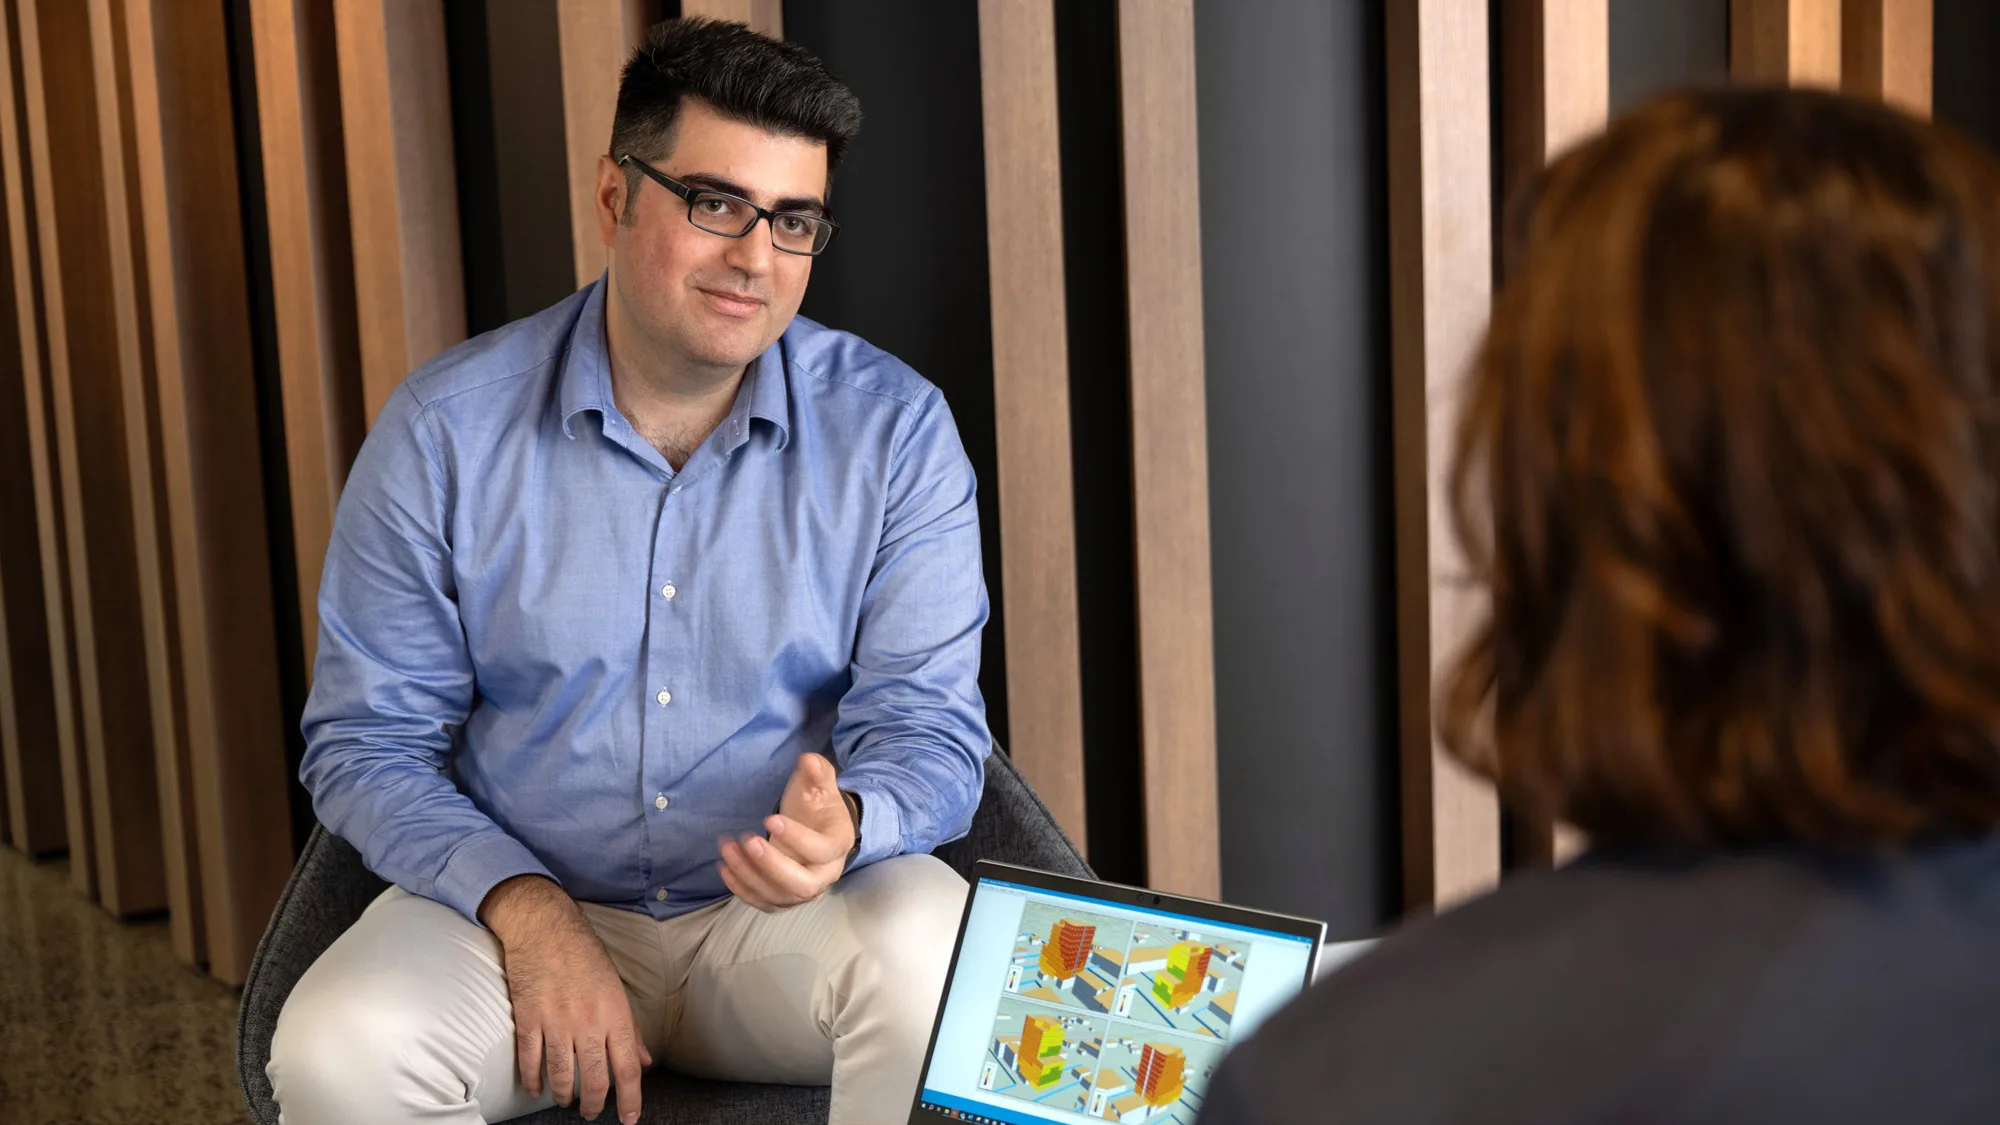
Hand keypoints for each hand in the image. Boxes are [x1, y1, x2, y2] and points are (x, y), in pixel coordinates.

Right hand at [479, 875, 652, 1123]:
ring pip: (561, 1075)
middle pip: (595, 1079)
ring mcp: (556, 1021)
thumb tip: (644, 1061)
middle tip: (592, 1112)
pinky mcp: (528, 1018)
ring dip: (564, 1096)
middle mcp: (588, 1021)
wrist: (545, 927)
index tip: (630, 1120)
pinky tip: (536, 1089)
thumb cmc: (585, 955)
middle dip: (595, 1104)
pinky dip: (533, 1080)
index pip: (629, 1067)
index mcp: (614, 1013)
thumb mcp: (616, 988)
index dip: (631, 1099)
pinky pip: (530, 1059)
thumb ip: (630, 1028)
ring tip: (567, 1102)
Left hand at [717, 752, 856, 911]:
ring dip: (749, 874)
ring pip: (779, 895)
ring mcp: (804, 890)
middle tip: (747, 840)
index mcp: (837, 845)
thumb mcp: (820, 785)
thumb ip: (816, 772)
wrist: (818, 829)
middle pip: (803, 885)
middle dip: (771, 866)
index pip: (822, 850)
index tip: (768, 819)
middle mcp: (825, 874)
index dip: (796, 838)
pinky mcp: (784, 897)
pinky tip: (724, 867)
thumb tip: (808, 760)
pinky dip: (742, 889)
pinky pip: (763, 902)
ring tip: (727, 848)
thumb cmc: (817, 806)